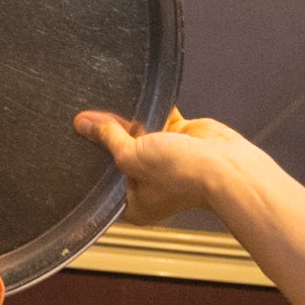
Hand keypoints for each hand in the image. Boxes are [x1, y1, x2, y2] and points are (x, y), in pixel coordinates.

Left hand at [74, 108, 294, 225]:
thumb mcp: (132, 157)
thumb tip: (85, 124)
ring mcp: (164, 161)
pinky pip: (159, 120)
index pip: (103, 179)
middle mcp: (148, 184)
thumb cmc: (183, 176)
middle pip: (119, 154)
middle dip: (109, 136)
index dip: (92, 157)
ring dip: (131, 121)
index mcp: (133, 203)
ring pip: (139, 135)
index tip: (80, 136)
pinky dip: (153, 111)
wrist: (224, 166)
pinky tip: (142, 101)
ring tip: (116, 108)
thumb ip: (108, 138)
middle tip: (91, 119)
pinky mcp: (179, 138)